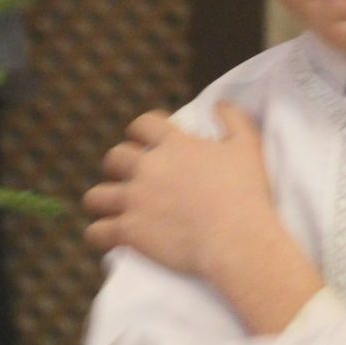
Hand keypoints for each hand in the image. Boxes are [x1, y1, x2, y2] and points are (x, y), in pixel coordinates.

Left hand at [83, 104, 280, 282]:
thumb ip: (234, 118)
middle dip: (118, 165)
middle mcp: (147, 168)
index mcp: (173, 146)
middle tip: (128, 176)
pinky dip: (98, 235)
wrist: (237, 240)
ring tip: (110, 207)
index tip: (145, 140)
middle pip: (114, 158)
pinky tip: (105, 237)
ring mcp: (135, 200)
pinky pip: (97, 232)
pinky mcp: (129, 231)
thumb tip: (219, 104)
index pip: (143, 124)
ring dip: (102, 200)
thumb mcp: (248, 146)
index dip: (140, 131)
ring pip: (96, 196)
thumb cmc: (247, 194)